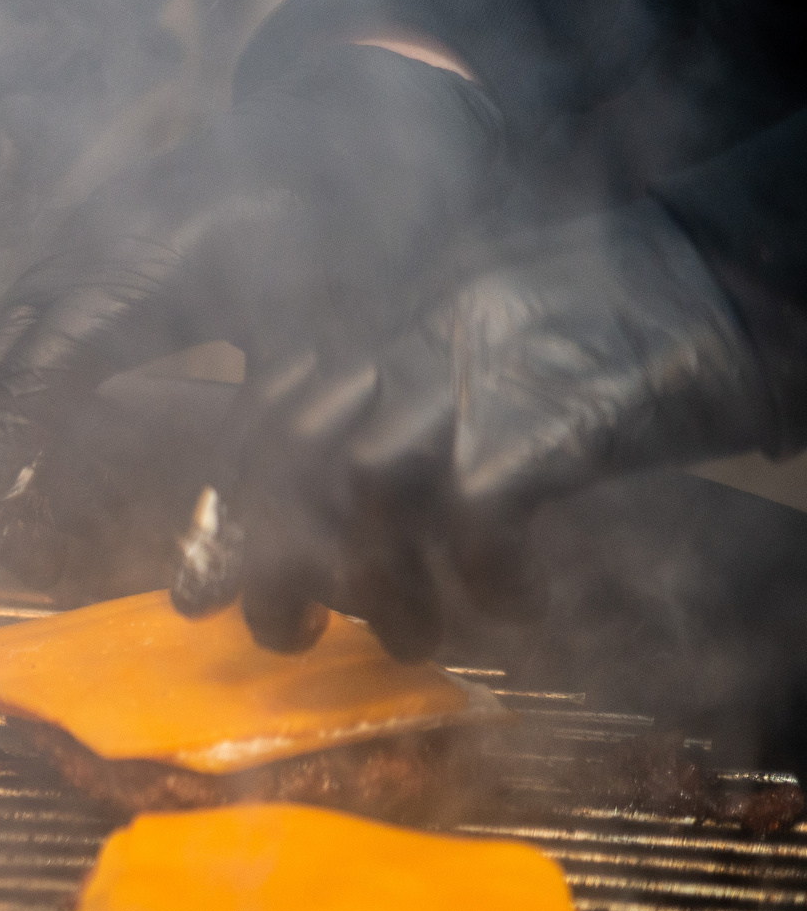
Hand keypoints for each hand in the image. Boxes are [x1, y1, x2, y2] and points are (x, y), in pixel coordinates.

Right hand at [0, 45, 504, 584]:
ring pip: (3, 335)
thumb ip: (260, 456)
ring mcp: (86, 233)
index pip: (31, 379)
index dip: (2, 464)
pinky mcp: (96, 232)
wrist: (349, 102)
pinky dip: (21, 382)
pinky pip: (30, 314)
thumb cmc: (353, 216)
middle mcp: (89, 247)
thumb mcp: (322, 341)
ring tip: (4, 499)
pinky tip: (47, 433)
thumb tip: (202, 584)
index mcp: (137, 269)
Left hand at [179, 199, 785, 657]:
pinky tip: (511, 604)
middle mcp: (402, 342)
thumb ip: (393, 388)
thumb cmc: (594, 311)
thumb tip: (336, 493)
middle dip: (273, 564)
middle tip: (286, 636)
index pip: (265, 415)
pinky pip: (475, 518)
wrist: (711, 271)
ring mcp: (464, 380)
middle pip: (294, 459)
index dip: (228, 507)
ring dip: (382, 591)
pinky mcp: (536, 424)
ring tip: (411, 639)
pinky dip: (483, 579)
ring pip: (367, 494)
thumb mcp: (464, 329)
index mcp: (375, 320)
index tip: (199, 585)